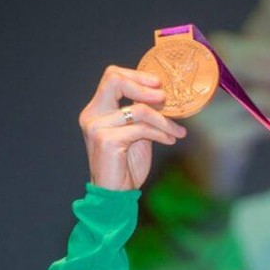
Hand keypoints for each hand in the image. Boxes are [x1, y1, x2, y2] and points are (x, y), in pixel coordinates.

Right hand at [78, 66, 186, 190]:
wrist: (115, 193)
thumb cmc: (125, 164)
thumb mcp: (136, 133)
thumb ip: (142, 114)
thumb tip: (164, 97)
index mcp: (97, 110)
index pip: (112, 77)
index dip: (137, 76)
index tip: (158, 84)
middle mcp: (92, 115)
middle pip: (115, 80)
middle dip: (144, 85)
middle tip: (165, 98)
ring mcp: (97, 127)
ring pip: (138, 109)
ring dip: (164, 120)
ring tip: (176, 130)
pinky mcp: (107, 140)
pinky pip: (142, 129)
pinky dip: (161, 133)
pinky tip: (170, 140)